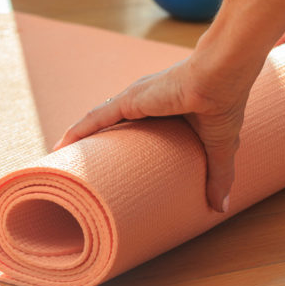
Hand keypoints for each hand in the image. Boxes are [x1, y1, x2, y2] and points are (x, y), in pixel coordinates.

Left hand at [53, 55, 256, 212]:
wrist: (222, 77)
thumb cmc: (223, 104)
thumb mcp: (218, 147)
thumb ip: (217, 176)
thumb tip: (220, 208)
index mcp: (164, 110)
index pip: (134, 131)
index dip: (121, 149)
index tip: (112, 169)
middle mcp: (143, 103)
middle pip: (110, 127)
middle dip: (95, 147)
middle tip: (82, 170)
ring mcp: (134, 100)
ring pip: (97, 123)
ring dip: (80, 140)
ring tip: (63, 159)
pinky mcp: (129, 100)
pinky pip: (95, 118)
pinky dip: (77, 132)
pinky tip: (60, 146)